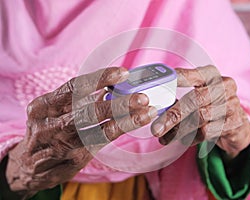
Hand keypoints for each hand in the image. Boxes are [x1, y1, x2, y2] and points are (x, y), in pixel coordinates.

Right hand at [6, 67, 156, 197]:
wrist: (29, 166)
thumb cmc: (48, 131)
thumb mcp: (53, 111)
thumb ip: (78, 100)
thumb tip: (110, 84)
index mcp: (42, 106)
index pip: (73, 87)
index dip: (100, 78)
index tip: (123, 73)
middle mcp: (48, 124)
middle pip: (87, 109)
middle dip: (118, 102)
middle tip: (142, 96)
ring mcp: (61, 144)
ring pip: (97, 128)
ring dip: (125, 118)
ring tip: (147, 111)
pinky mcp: (74, 158)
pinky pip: (102, 141)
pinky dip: (121, 129)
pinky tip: (136, 121)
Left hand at [151, 65, 249, 158]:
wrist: (236, 124)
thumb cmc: (209, 105)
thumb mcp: (196, 95)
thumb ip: (178, 97)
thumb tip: (153, 108)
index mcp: (211, 74)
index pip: (193, 75)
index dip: (177, 80)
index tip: (160, 86)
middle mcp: (224, 86)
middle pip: (195, 99)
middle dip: (173, 115)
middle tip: (156, 128)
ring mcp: (231, 104)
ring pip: (200, 118)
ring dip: (178, 130)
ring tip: (163, 137)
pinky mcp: (234, 123)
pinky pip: (207, 132)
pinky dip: (190, 138)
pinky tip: (181, 139)